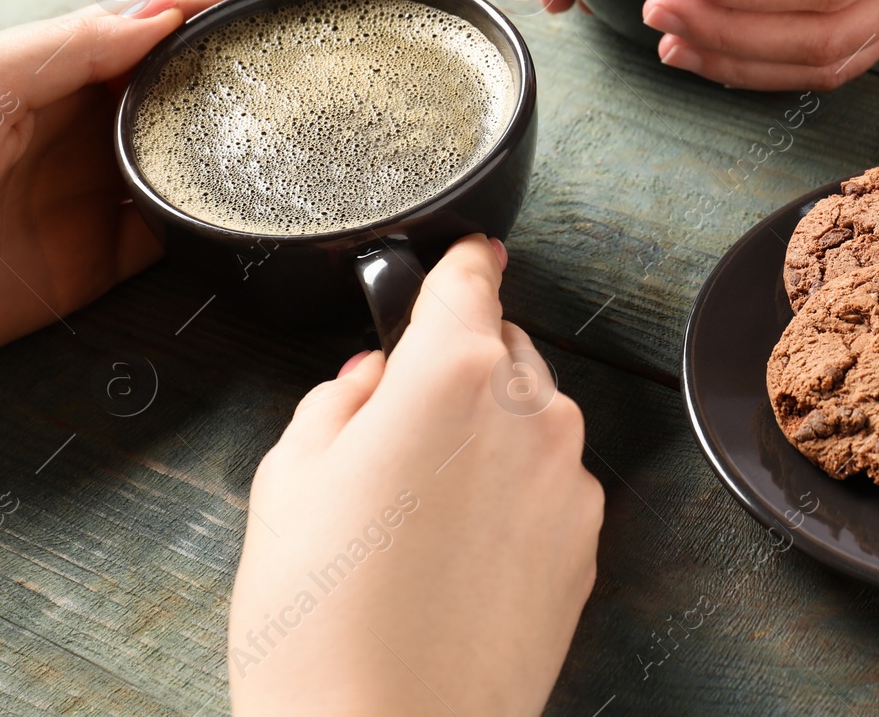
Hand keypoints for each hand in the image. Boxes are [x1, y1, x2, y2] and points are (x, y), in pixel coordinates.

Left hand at [0, 0, 300, 370]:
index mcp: (54, 68)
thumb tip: (158, 15)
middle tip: (316, 56)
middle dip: (250, 67)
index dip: (224, 2)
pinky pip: (181, 235)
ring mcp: (98, 192)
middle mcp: (85, 125)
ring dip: (245, 144)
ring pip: (196, 159)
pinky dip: (220, 223)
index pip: (158, 22)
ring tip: (309, 124)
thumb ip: (68, 47)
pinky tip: (255, 207)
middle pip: (188, 87)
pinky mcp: (103, 258)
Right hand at [228, 236, 602, 716]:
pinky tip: (460, 552)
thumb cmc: (324, 623)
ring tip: (419, 513)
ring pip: (531, 417)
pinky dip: (517, 492)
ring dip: (489, 433)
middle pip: (501, 348)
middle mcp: (530, 412)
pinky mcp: (588, 541)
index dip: (459, 260)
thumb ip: (339, 400)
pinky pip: (551, 482)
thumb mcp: (289, 483)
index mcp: (452, 373)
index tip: (463, 254)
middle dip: (457, 368)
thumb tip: (373, 378)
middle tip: (394, 434)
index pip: (469, 278)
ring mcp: (569, 479)